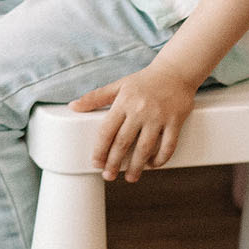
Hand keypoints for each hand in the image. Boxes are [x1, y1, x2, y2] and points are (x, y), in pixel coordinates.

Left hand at [68, 63, 196, 180]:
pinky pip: (169, 144)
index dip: (100, 149)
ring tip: (131, 177)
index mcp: (123, 103)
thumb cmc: (144, 80)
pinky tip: (153, 165)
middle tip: (109, 176)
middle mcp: (140, 111)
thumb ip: (95, 97)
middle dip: (115, 162)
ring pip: (145, 147)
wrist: (176, 71)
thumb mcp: (118, 85)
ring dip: (137, 166)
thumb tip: (73, 106)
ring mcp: (158, 117)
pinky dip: (161, 158)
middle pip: (124, 142)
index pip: (107, 131)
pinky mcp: (176, 121)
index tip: (96, 163)